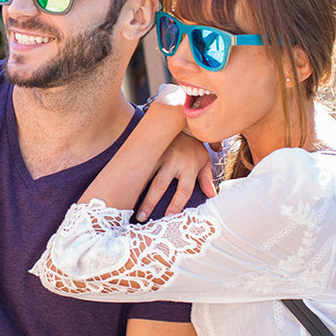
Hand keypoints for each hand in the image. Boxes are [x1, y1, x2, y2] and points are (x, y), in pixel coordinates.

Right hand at [134, 88, 216, 220]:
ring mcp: (159, 153)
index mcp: (189, 166)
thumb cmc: (193, 144)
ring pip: (146, 174)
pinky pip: (139, 163)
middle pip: (161, 185)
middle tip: (142, 218)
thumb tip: (212, 195)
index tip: (167, 218)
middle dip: (150, 202)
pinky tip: (122, 185)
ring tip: (128, 205)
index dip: (175, 205)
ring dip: (137, 190)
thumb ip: (206, 178)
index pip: (183, 190)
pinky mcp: (148, 147)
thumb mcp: (203, 159)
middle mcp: (174, 160)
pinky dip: (131, 175)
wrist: (181, 117)